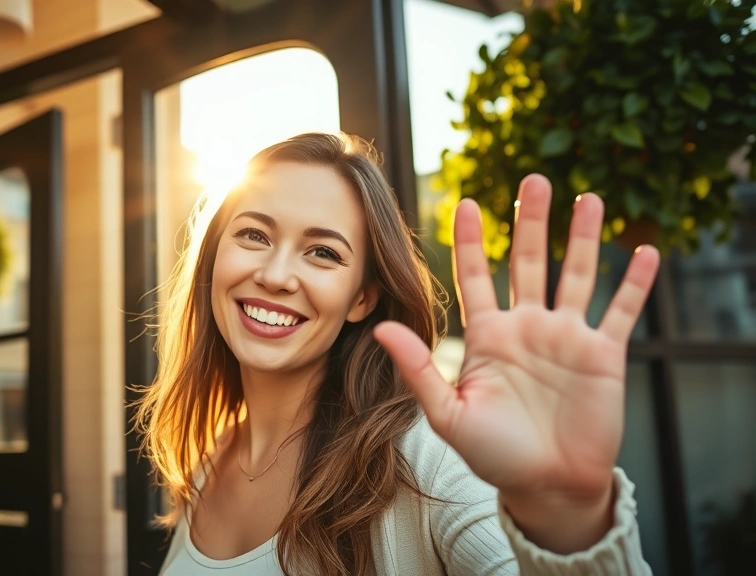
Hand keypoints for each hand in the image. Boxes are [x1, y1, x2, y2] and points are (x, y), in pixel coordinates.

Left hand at [374, 174, 659, 551]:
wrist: (546, 486)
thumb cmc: (494, 454)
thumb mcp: (449, 413)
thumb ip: (419, 369)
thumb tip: (380, 327)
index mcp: (488, 336)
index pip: (475, 276)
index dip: (470, 241)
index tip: (465, 203)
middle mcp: (526, 327)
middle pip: (528, 261)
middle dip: (531, 221)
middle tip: (533, 179)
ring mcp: (566, 338)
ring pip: (577, 275)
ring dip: (583, 238)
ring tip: (588, 198)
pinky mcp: (603, 355)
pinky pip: (621, 312)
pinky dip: (633, 284)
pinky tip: (644, 252)